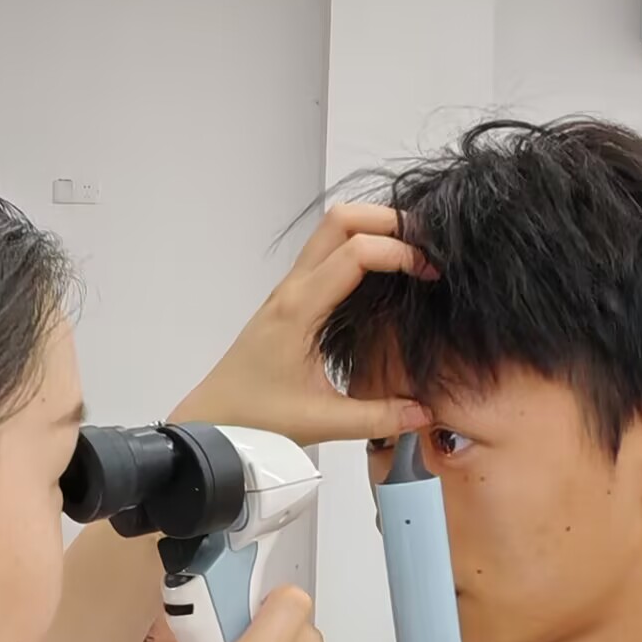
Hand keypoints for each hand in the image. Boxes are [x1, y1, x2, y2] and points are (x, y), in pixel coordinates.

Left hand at [170, 204, 434, 445]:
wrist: (213, 419)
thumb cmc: (254, 417)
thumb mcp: (321, 421)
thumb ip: (378, 417)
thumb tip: (426, 412)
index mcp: (299, 310)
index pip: (354, 252)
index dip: (398, 251)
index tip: (429, 273)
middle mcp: (293, 289)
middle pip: (340, 220)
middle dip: (387, 219)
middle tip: (424, 245)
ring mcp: (290, 290)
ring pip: (331, 231)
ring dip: (373, 229)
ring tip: (411, 254)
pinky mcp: (292, 299)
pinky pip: (327, 255)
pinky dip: (360, 247)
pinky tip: (385, 276)